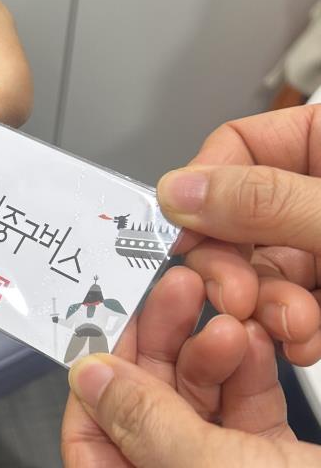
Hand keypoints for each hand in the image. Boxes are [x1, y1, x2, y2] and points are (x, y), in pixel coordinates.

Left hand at [61, 267, 318, 466]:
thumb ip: (147, 424)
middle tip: (171, 296)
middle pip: (145, 409)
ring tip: (227, 320)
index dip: (96, 384)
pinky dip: (247, 372)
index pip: (90, 441)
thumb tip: (90, 379)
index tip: (107, 328)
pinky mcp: (269, 463)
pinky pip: (243, 409)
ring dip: (208, 351)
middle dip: (158, 345)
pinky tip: (254, 342)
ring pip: (196, 401)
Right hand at [157, 105, 320, 364]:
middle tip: (235, 294)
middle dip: (233, 266)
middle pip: (236, 218)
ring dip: (263, 307)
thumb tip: (181, 193)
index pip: (236, 146)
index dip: (202, 191)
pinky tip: (302, 341)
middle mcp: (316, 191)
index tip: (185, 234)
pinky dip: (288, 328)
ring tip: (289, 328)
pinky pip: (288, 303)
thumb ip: (267, 201)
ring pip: (259, 268)